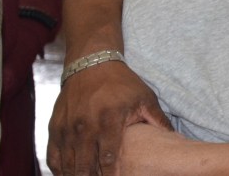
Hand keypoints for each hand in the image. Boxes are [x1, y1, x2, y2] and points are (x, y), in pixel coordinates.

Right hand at [47, 61, 171, 175]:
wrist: (91, 63)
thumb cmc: (122, 83)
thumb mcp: (145, 98)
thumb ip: (158, 120)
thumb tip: (175, 139)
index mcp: (109, 119)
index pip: (108, 158)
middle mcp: (85, 125)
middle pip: (85, 166)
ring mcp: (67, 127)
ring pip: (68, 164)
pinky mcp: (55, 127)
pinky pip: (53, 156)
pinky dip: (59, 169)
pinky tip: (69, 175)